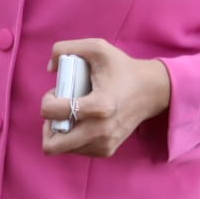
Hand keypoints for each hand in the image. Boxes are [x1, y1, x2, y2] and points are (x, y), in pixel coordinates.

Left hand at [41, 39, 171, 157]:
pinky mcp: (107, 150)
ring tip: (73, 114)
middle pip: (52, 145)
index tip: (58, 93)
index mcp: (99, 105)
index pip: (52, 113)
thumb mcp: (96, 48)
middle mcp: (101, 130)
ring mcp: (104, 143)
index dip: (47, 101)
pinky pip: (75, 150)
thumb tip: (49, 68)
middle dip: (48, 126)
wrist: (152, 90)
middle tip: (60, 111)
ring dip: (60, 131)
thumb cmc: (122, 68)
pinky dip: (72, 137)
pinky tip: (82, 121)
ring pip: (62, 148)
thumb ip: (65, 48)